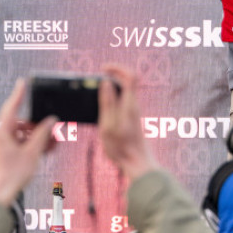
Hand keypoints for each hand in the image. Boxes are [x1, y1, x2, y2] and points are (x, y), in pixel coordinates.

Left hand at [0, 79, 56, 207]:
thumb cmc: (11, 178)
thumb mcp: (32, 153)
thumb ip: (42, 135)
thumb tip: (50, 121)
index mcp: (0, 133)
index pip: (11, 107)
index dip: (19, 94)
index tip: (23, 83)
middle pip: (18, 124)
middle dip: (35, 126)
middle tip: (51, 128)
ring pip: (18, 135)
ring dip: (33, 137)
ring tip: (50, 143)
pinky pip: (14, 144)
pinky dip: (26, 145)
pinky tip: (40, 150)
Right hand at [98, 64, 155, 180]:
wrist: (138, 164)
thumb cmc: (122, 148)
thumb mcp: (108, 125)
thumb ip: (107, 103)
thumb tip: (106, 83)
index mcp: (129, 104)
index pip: (130, 75)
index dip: (117, 68)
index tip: (103, 69)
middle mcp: (134, 105)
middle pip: (127, 80)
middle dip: (111, 76)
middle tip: (94, 81)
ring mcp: (133, 111)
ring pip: (124, 90)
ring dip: (110, 88)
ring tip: (94, 94)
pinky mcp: (131, 118)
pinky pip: (122, 100)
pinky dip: (111, 99)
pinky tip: (100, 109)